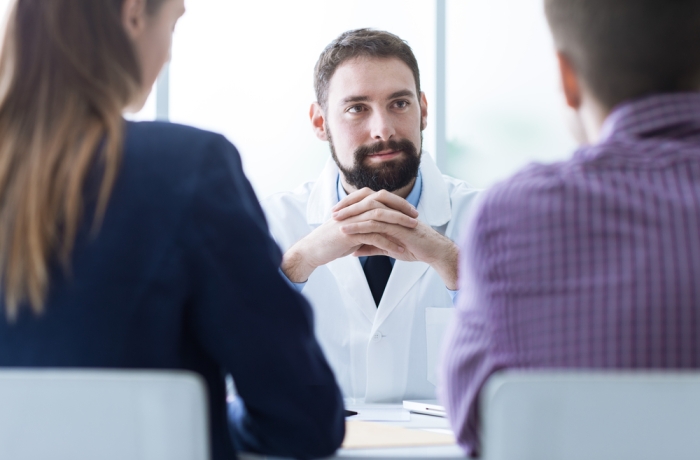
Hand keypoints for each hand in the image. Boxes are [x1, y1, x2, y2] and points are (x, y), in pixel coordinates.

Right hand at [281, 189, 418, 282]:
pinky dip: (388, 242)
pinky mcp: (350, 234)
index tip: (411, 210)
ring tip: (413, 231)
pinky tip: (399, 249)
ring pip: (380, 218)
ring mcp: (352, 220)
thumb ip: (365, 221)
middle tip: (416, 217)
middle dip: (401, 209)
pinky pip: (374, 237)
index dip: (397, 202)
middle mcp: (354, 208)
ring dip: (399, 224)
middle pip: (382, 202)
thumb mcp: (352, 227)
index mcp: (355, 203)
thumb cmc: (333, 239)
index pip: (380, 196)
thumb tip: (383, 222)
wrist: (314, 250)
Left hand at [334, 188, 458, 288]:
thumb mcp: (388, 248)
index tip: (337, 212)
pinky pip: (375, 224)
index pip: (368, 201)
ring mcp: (395, 216)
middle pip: (366, 201)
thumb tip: (354, 250)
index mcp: (390, 211)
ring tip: (335, 221)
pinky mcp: (398, 226)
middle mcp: (392, 210)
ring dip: (350, 215)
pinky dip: (358, 227)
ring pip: (369, 210)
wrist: (434, 252)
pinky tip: (346, 231)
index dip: (352, 204)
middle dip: (348, 206)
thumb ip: (372, 247)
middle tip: (332, 212)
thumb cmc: (415, 247)